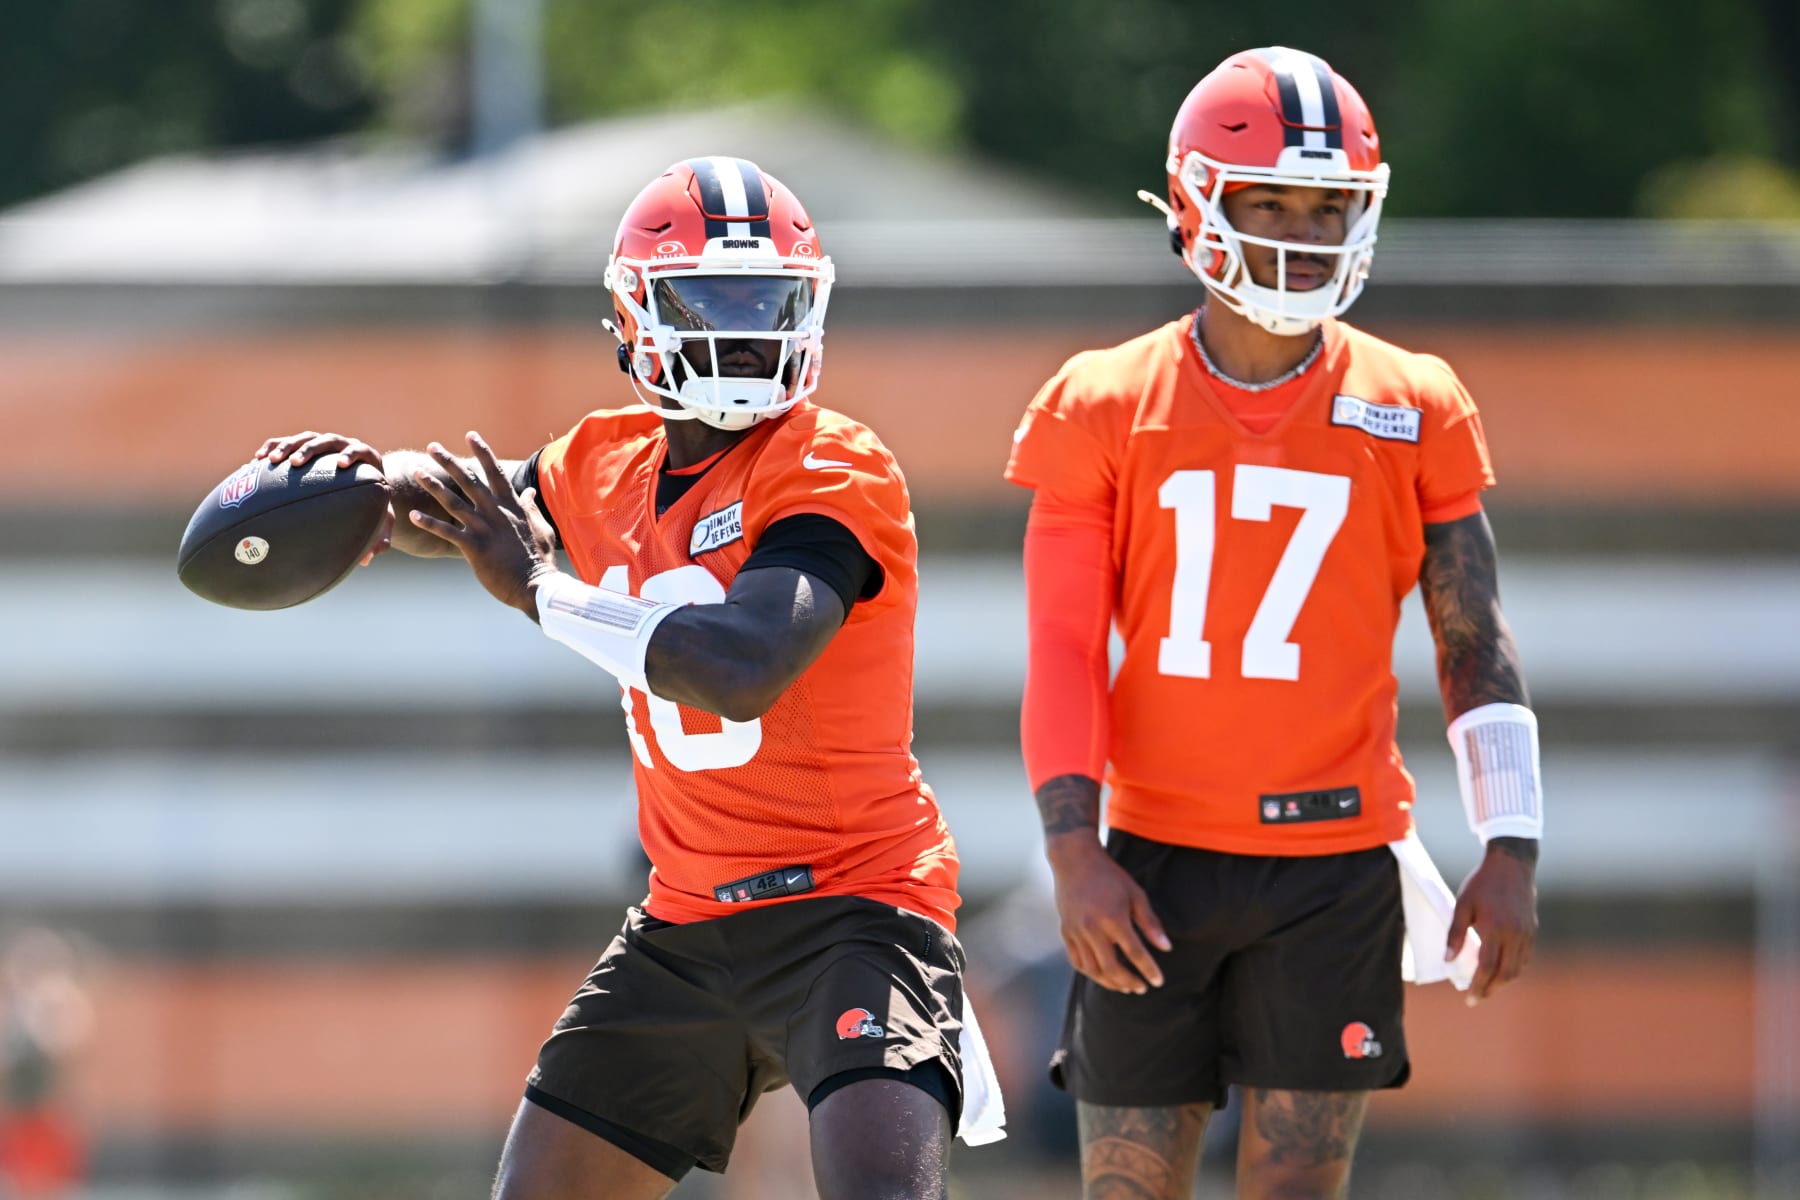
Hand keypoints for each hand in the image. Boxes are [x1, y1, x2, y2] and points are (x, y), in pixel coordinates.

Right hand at [255, 431, 393, 564]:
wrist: (360, 484)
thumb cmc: (371, 504)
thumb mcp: (380, 518)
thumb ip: (379, 535)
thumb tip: (369, 559)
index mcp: (367, 458)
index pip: (360, 450)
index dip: (350, 454)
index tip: (340, 465)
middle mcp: (344, 447)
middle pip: (327, 440)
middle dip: (310, 449)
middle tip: (296, 463)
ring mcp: (323, 445)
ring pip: (304, 438)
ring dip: (287, 446)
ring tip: (271, 460)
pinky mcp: (305, 446)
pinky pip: (286, 442)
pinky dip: (272, 447)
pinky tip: (257, 460)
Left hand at [408, 431, 557, 615]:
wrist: (535, 585)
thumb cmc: (540, 558)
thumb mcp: (540, 527)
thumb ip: (530, 507)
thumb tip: (528, 491)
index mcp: (512, 505)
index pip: (494, 471)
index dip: (482, 452)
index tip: (470, 435)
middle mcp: (495, 512)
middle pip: (468, 480)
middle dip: (449, 461)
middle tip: (432, 446)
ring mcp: (484, 529)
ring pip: (453, 501)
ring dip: (433, 485)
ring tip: (416, 472)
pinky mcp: (474, 548)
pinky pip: (447, 531)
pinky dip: (429, 523)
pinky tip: (412, 515)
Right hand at [1045, 834, 1171, 994]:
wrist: (1074, 860)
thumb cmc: (1109, 875)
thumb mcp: (1135, 894)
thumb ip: (1150, 922)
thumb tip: (1166, 948)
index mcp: (1114, 918)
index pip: (1135, 953)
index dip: (1149, 970)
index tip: (1159, 981)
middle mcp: (1093, 929)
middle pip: (1112, 968)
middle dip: (1129, 982)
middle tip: (1141, 988)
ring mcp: (1077, 932)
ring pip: (1093, 969)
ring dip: (1110, 982)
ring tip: (1124, 987)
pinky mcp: (1066, 932)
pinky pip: (1077, 962)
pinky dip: (1091, 973)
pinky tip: (1103, 975)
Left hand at [1447, 837, 1537, 1003]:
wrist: (1511, 865)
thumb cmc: (1482, 883)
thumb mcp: (1462, 905)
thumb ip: (1455, 934)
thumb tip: (1448, 960)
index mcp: (1496, 929)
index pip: (1487, 967)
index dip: (1479, 985)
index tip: (1469, 998)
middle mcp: (1515, 935)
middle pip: (1505, 973)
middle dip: (1491, 989)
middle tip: (1476, 997)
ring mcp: (1526, 934)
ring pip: (1517, 968)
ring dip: (1502, 981)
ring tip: (1486, 986)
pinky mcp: (1532, 931)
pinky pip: (1524, 958)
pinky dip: (1512, 969)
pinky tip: (1500, 970)